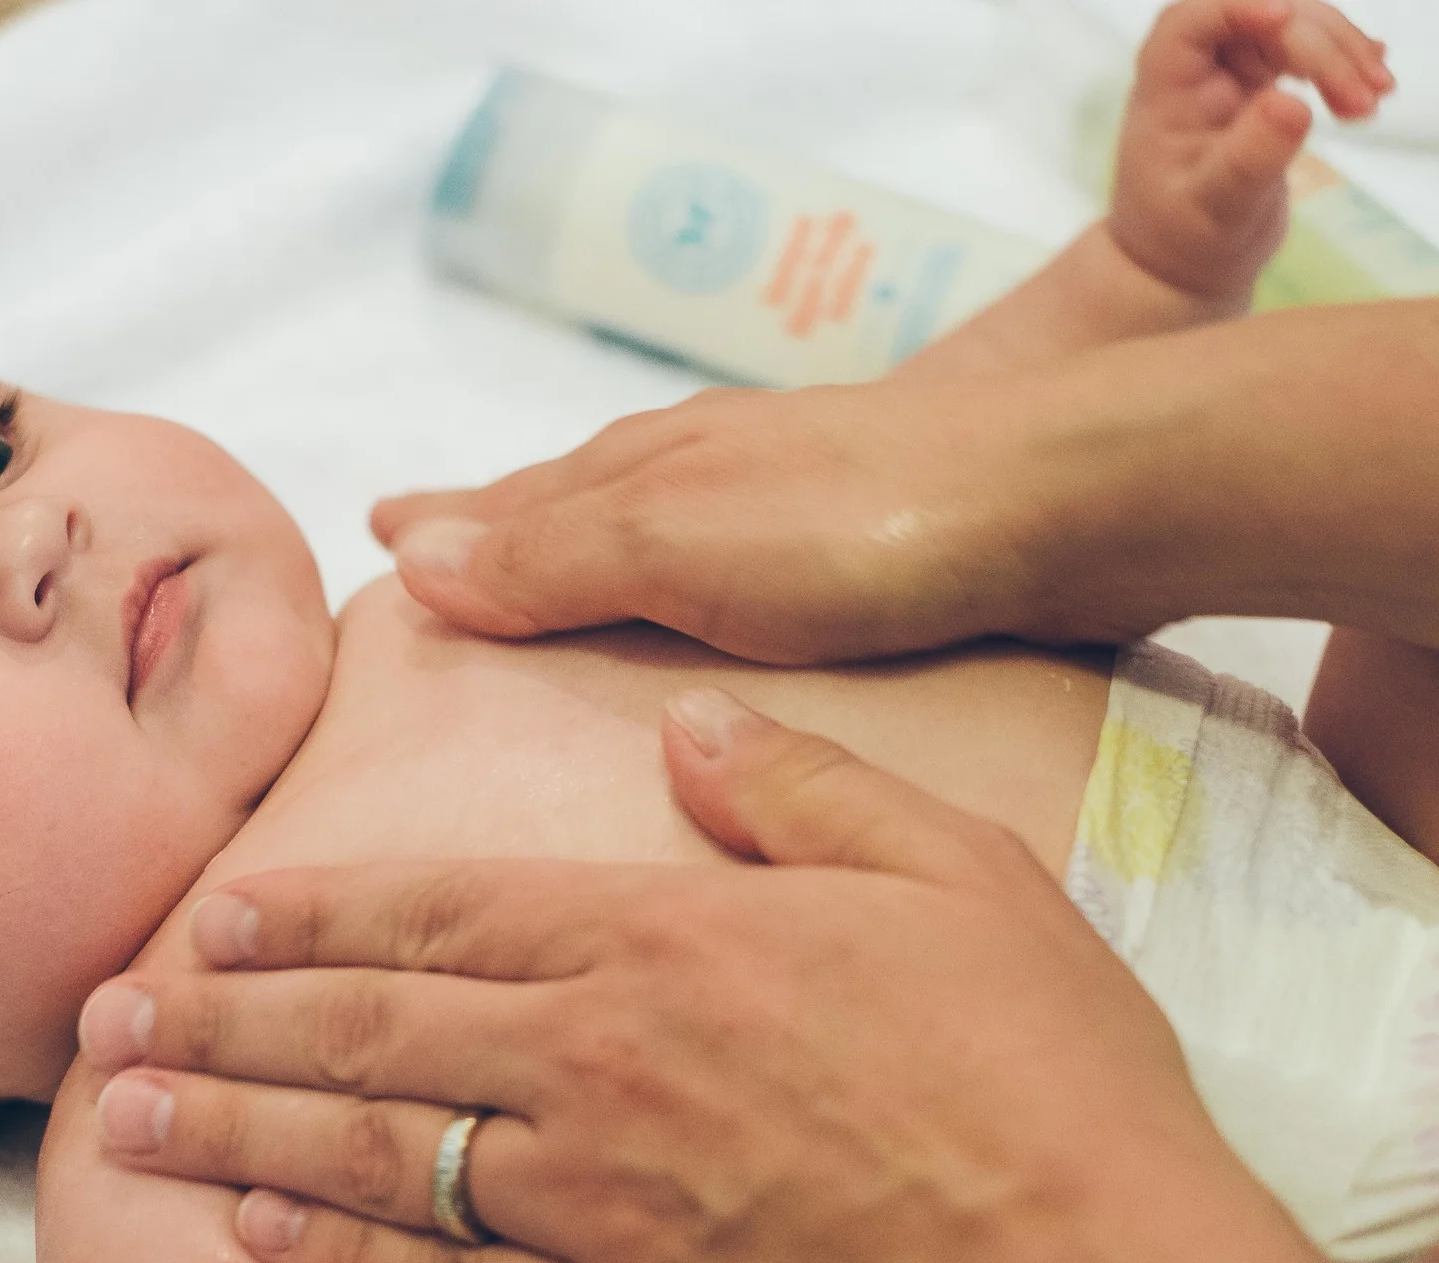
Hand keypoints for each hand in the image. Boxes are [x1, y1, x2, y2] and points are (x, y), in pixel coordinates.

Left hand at [79, 691, 1256, 1262]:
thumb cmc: (1040, 1069)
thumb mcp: (950, 869)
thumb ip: (801, 786)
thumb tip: (686, 722)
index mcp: (661, 935)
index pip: (441, 905)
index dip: (312, 909)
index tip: (214, 915)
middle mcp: (595, 1058)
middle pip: (368, 1027)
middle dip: (221, 1020)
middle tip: (105, 1020)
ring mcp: (595, 1198)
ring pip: (372, 1154)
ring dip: (234, 1133)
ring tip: (127, 1124)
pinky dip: (341, 1259)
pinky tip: (257, 1238)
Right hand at [369, 375, 1114, 664]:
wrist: (1063, 507)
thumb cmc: (857, 529)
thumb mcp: (675, 544)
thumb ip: (551, 555)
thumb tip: (409, 555)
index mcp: (646, 465)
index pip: (509, 503)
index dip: (441, 529)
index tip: (375, 542)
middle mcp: (706, 470)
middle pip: (569, 502)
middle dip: (496, 531)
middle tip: (430, 559)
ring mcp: (784, 503)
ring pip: (646, 529)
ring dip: (582, 554)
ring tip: (542, 587)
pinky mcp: (861, 548)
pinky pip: (723, 569)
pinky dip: (673, 586)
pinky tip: (699, 621)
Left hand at [1110, 0, 1392, 304]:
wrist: (1189, 262)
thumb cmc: (1186, 239)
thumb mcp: (1217, 209)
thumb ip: (1250, 158)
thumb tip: (1292, 104)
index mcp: (1165, 88)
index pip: (1191, 21)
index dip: (1240, 8)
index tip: (1287, 20)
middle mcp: (1196, 69)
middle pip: (1262, 17)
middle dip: (1319, 44)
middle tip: (1365, 98)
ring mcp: (1231, 71)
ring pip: (1294, 26)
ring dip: (1343, 52)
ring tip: (1377, 99)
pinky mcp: (1262, 82)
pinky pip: (1307, 49)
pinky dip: (1344, 61)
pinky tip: (1374, 82)